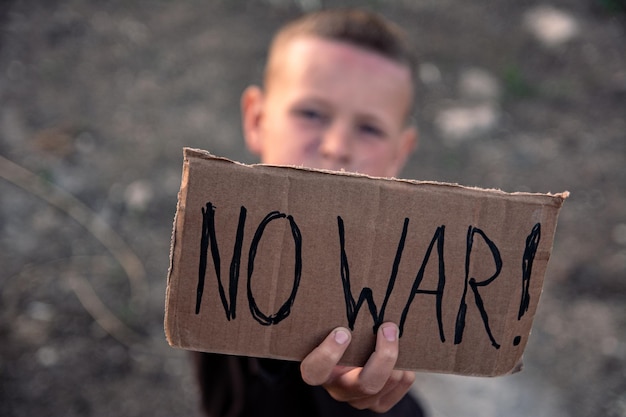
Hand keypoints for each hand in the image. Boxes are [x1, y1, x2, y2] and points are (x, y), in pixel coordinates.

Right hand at [300, 322, 415, 412]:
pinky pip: (397, 391)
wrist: (347, 358)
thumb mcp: (329, 328)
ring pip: (384, 386)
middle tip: (387, 327)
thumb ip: (335, 317)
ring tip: (394, 333)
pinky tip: (403, 357)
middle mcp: (338, 389)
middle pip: (364, 384)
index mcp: (319, 371)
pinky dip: (404, 373)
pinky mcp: (379, 404)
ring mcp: (359, 399)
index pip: (314, 371)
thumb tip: (351, 278)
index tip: (343, 331)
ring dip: (395, 359)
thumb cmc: (339, 335)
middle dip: (383, 356)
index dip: (328, 355)